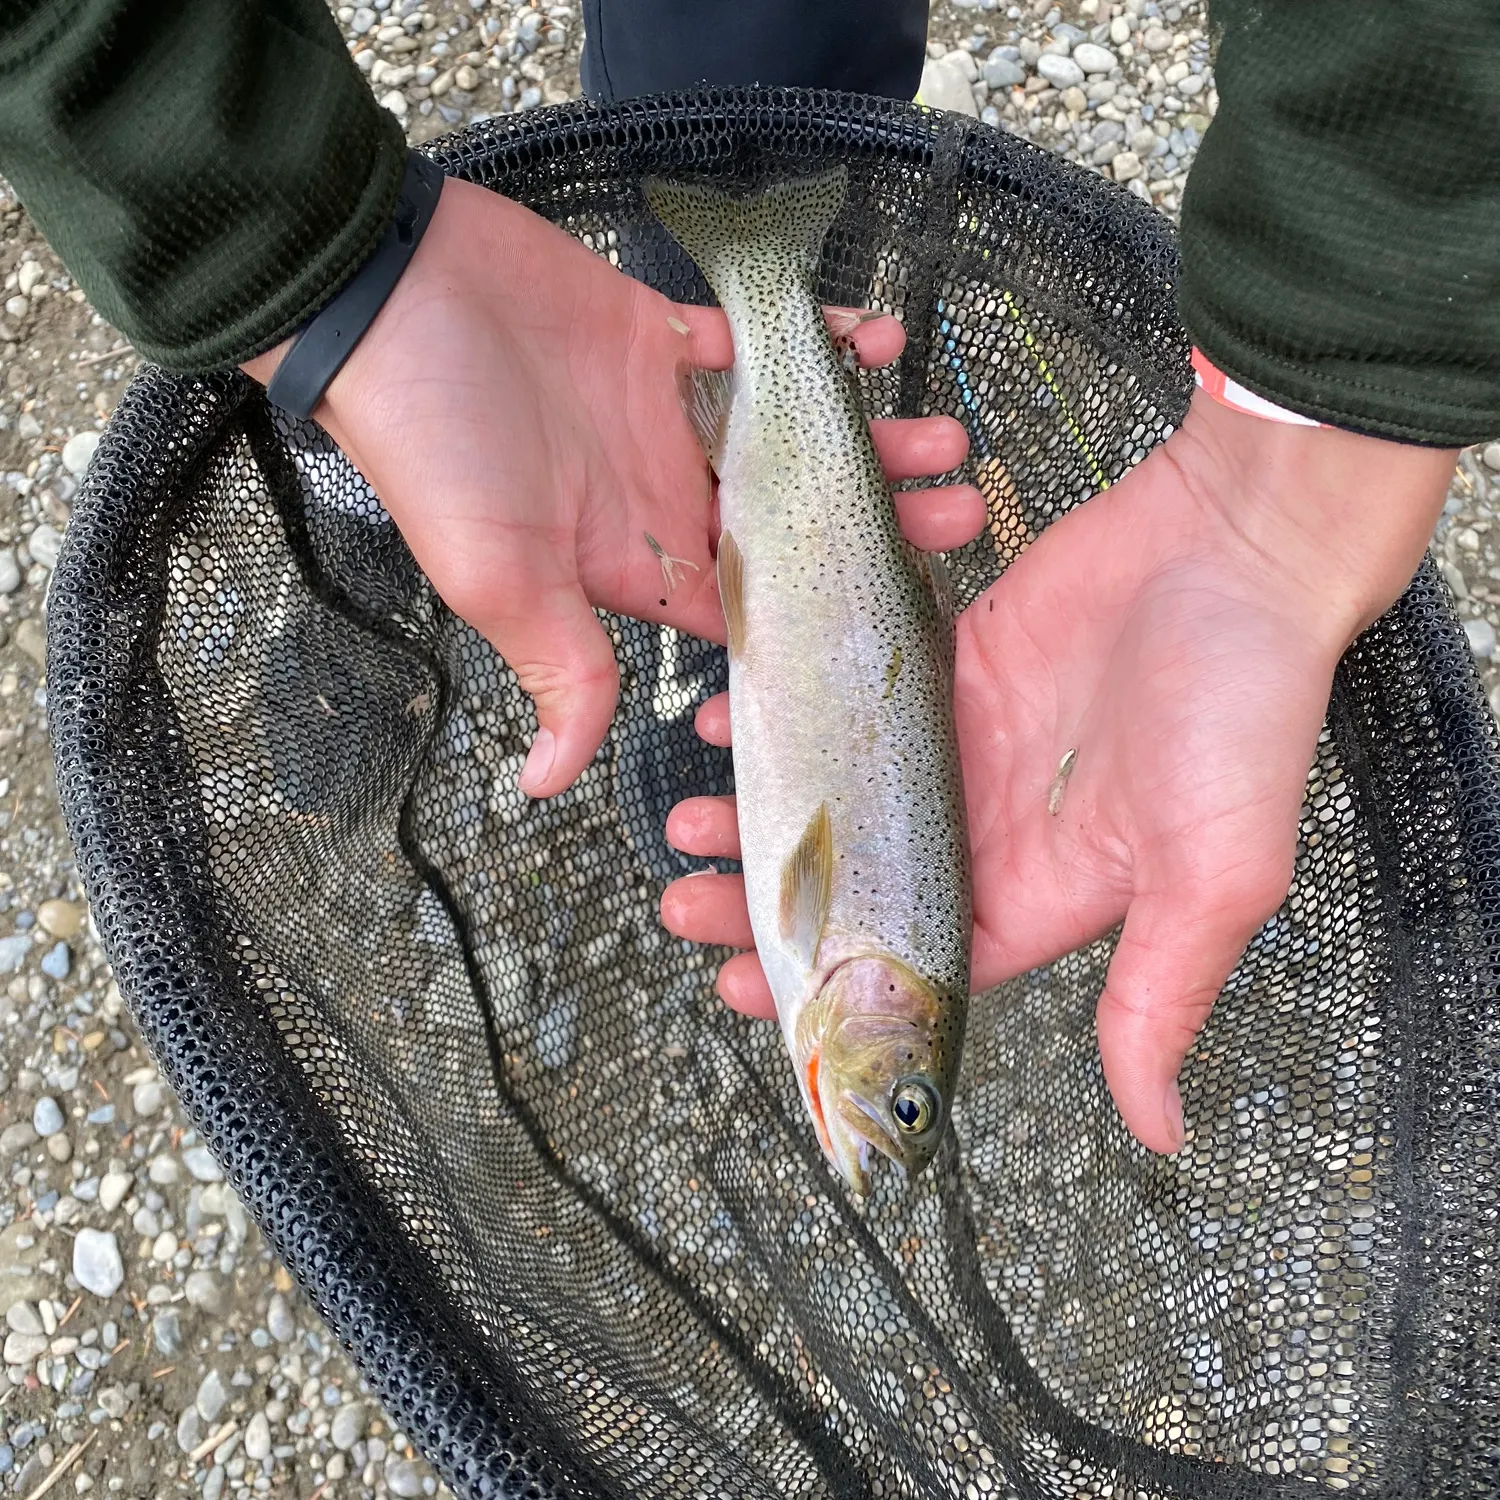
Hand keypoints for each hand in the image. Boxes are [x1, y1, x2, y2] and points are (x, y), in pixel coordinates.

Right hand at [244, 178, 983, 796]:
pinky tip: (881, 343)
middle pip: (797, 526)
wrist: (386, 296)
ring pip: (797, 439)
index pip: (751, 616)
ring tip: (949, 439)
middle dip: (884, 525)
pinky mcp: (668, 338)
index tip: (909, 624)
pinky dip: (820, 341)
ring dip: (874, 438)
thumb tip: (548, 789)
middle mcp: (665, 502)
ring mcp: (672, 420)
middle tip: (964, 517)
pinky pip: (761, 343)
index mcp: (638, 569)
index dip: (829, 625)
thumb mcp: (499, 577)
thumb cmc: (433, 445)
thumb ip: (558, 670)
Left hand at [660, 390, 1454, 1153]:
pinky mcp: (947, 663)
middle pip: (855, 884)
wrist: (1240, 547)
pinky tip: (731, 712)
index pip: (911, 964)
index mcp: (1043, 892)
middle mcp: (992, 825)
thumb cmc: (1245, 709)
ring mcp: (961, 741)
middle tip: (684, 898)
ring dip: (762, 808)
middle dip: (766, 900)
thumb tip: (1159, 1130)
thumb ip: (1162, 995)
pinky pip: (850, 696)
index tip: (738, 987)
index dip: (826, 988)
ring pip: (840, 794)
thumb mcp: (1215, 872)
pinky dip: (788, 706)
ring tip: (687, 818)